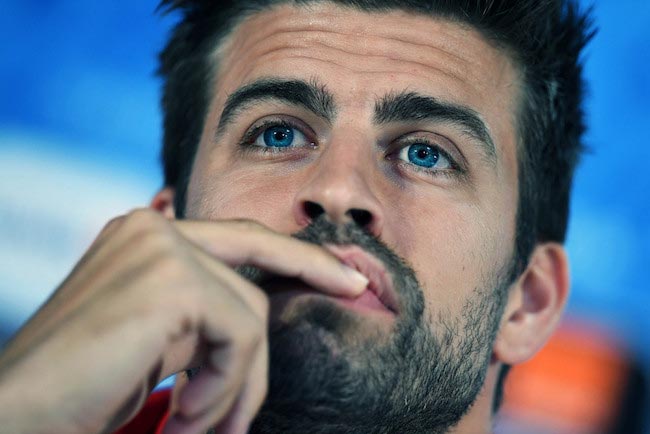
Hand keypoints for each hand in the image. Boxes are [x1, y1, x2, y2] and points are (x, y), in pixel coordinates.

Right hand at [0, 209, 366, 433]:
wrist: (18, 418)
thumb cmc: (85, 391)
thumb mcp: (156, 342)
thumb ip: (200, 315)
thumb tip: (257, 315)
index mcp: (146, 238)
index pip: (241, 237)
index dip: (298, 254)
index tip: (347, 274)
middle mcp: (152, 230)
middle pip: (258, 258)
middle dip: (305, 284)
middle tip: (348, 297)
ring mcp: (161, 249)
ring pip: (251, 315)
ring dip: (235, 384)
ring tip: (195, 425)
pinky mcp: (170, 280)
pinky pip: (240, 336)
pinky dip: (222, 388)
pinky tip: (180, 416)